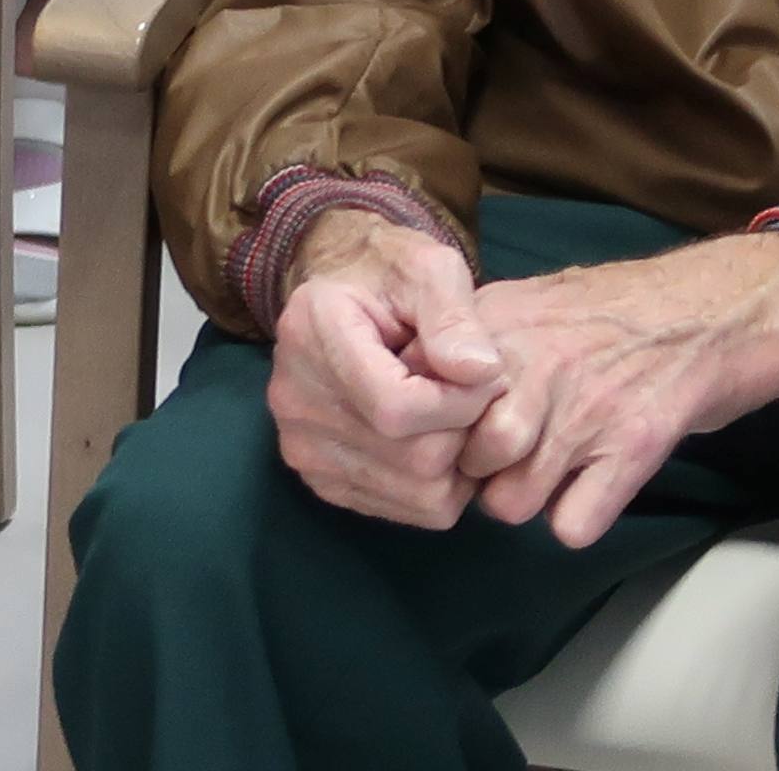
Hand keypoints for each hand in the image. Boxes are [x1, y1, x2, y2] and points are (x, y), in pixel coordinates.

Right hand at [263, 209, 506, 528]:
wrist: (342, 294)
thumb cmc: (390, 275)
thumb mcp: (430, 268)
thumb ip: (455, 316)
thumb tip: (481, 372)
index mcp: (310, 333)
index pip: (395, 408)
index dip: (461, 402)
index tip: (486, 373)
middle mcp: (292, 400)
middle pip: (414, 458)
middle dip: (464, 429)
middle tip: (468, 389)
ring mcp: (301, 447)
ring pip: (421, 494)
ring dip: (458, 460)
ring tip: (447, 409)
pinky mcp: (322, 480)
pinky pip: (413, 511)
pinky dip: (442, 482)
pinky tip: (431, 434)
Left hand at [450, 235, 778, 548]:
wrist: (718, 306)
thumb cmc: (619, 309)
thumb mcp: (528, 301)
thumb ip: (471, 340)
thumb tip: (417, 383)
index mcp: (495, 326)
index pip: (425, 401)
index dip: (435, 431)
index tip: (457, 437)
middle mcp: (531, 366)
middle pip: (465, 461)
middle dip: (478, 476)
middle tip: (505, 464)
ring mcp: (583, 409)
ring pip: (511, 501)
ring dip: (527, 501)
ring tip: (550, 478)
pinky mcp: (634, 448)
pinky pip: (574, 523)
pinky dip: (577, 520)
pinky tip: (590, 491)